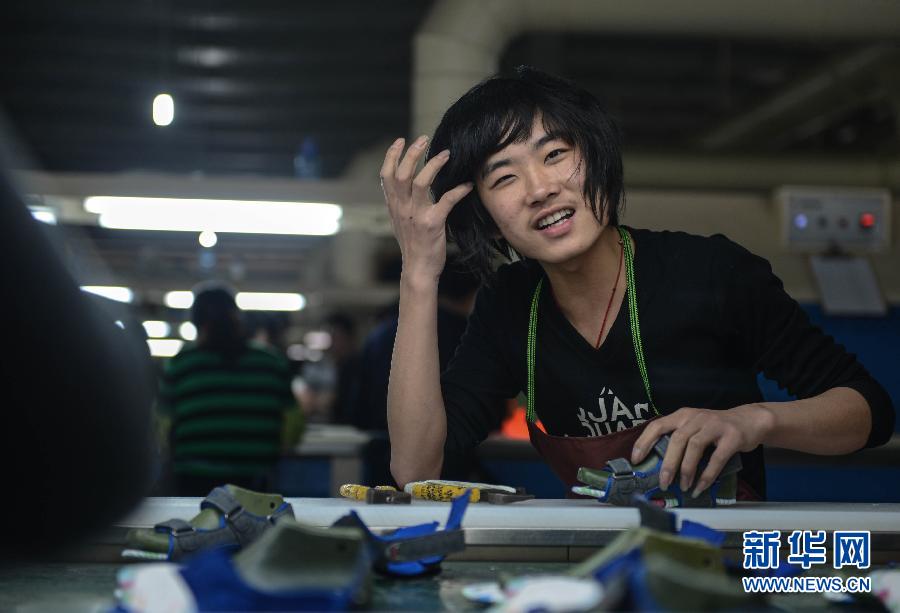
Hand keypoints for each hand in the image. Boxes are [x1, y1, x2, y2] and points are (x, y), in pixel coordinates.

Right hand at [380, 135, 473, 281]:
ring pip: (421, 181)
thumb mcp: (400, 221)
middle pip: (402, 173)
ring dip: (434, 165)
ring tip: (446, 154)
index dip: (391, 155)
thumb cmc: (413, 244)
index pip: (386, 174)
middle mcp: (402, 207)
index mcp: (393, 205)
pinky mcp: (432, 223)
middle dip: (413, 152)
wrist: (417, 268)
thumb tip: (408, 184)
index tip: (400, 140)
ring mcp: (416, 215)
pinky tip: (467, 185)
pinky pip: (446, 200)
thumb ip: (401, 202)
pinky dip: (459, 190)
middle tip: (424, 139)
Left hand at [630, 404, 774, 496]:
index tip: (636, 459)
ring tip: (683, 487)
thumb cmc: (716, 428)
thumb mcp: (695, 427)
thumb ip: (679, 439)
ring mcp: (715, 425)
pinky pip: (716, 458)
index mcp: (683, 415)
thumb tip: (660, 466)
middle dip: (668, 463)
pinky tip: (701, 487)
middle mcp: (696, 417)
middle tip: (663, 482)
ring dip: (687, 470)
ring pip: (694, 447)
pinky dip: (707, 475)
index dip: (644, 441)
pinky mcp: (732, 437)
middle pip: (677, 439)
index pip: (658, 425)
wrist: (750, 421)